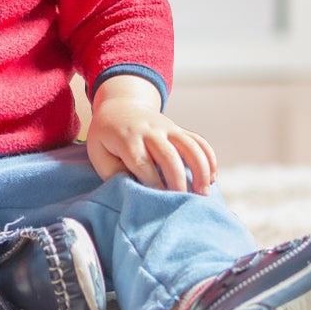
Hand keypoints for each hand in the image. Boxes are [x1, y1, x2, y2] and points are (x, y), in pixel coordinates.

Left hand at [85, 75, 216, 194]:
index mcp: (127, 138)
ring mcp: (168, 128)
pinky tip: (212, 178)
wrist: (120, 107)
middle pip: (168, 155)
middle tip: (182, 202)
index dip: (151, 182)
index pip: (141, 162)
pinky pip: (199, 141)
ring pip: (190, 146)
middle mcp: (150, 131)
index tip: (158, 200)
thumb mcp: (98, 152)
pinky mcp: (179, 129)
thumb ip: (112, 172)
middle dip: (177, 180)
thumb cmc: (107, 137)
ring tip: (203, 193)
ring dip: (200, 170)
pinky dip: (209, 158)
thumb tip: (134, 189)